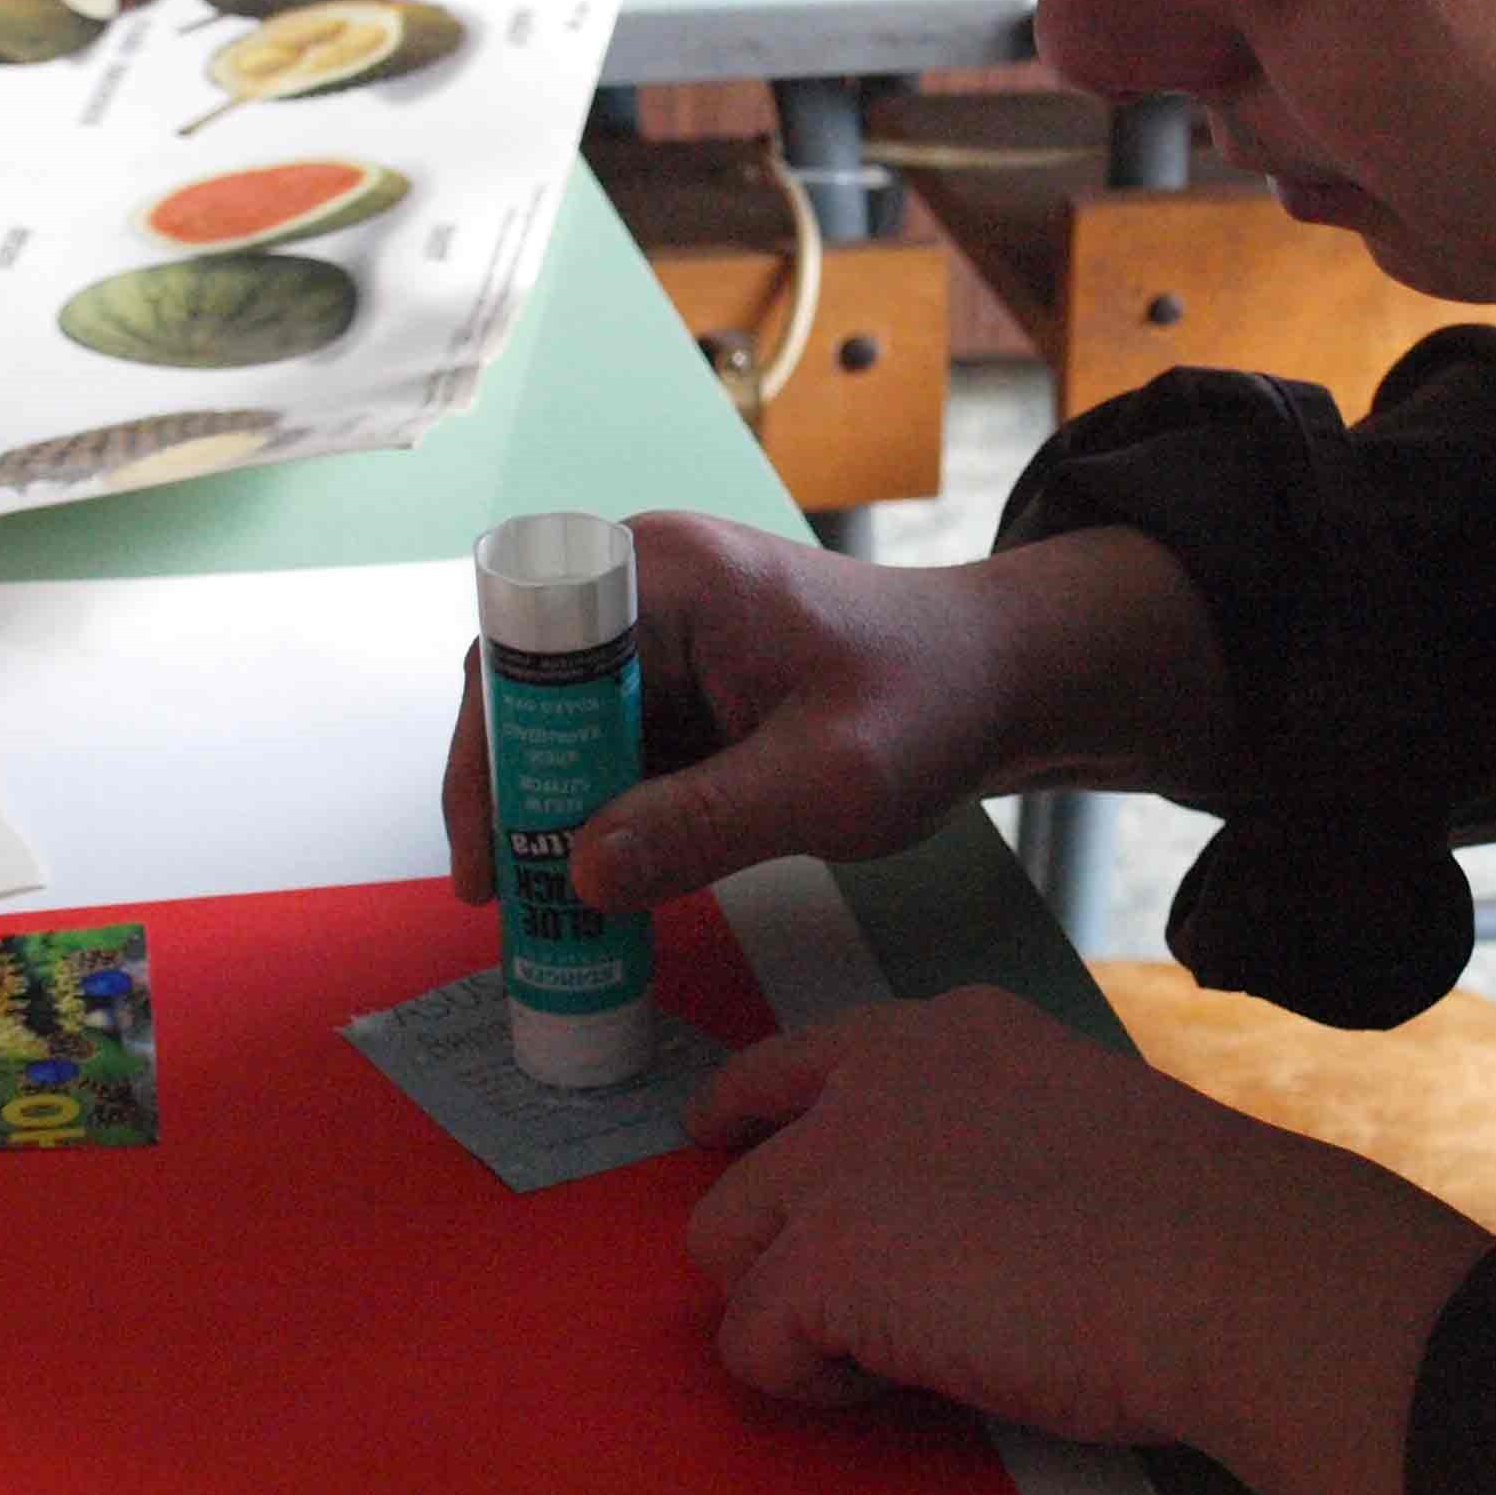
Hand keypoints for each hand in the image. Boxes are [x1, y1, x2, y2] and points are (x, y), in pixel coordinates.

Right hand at [442, 514, 1229, 913]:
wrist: (1002, 681)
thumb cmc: (934, 703)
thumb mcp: (830, 781)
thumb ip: (707, 826)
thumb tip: (582, 875)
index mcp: (664, 575)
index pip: (525, 654)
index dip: (493, 755)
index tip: (496, 857)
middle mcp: (641, 588)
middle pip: (527, 696)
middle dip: (515, 801)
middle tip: (511, 908)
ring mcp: (658, 634)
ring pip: (562, 732)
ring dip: (554, 819)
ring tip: (547, 919)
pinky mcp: (679, 680)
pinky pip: (611, 749)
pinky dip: (602, 818)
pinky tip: (605, 889)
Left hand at [685, 985, 1495, 1494]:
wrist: (1231, 1272)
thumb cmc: (1197, 1228)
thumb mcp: (1072, 1126)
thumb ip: (983, 1141)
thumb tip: (946, 1222)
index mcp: (949, 1034)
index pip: (796, 1059)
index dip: (749, 1113)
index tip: (724, 1138)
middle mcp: (874, 1076)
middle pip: (741, 1176)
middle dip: (780, 1251)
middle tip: (858, 1317)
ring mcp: (834, 1163)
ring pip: (725, 1254)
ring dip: (792, 1317)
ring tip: (899, 1353)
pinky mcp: (818, 1260)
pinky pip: (750, 1346)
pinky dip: (813, 1386)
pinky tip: (906, 1379)